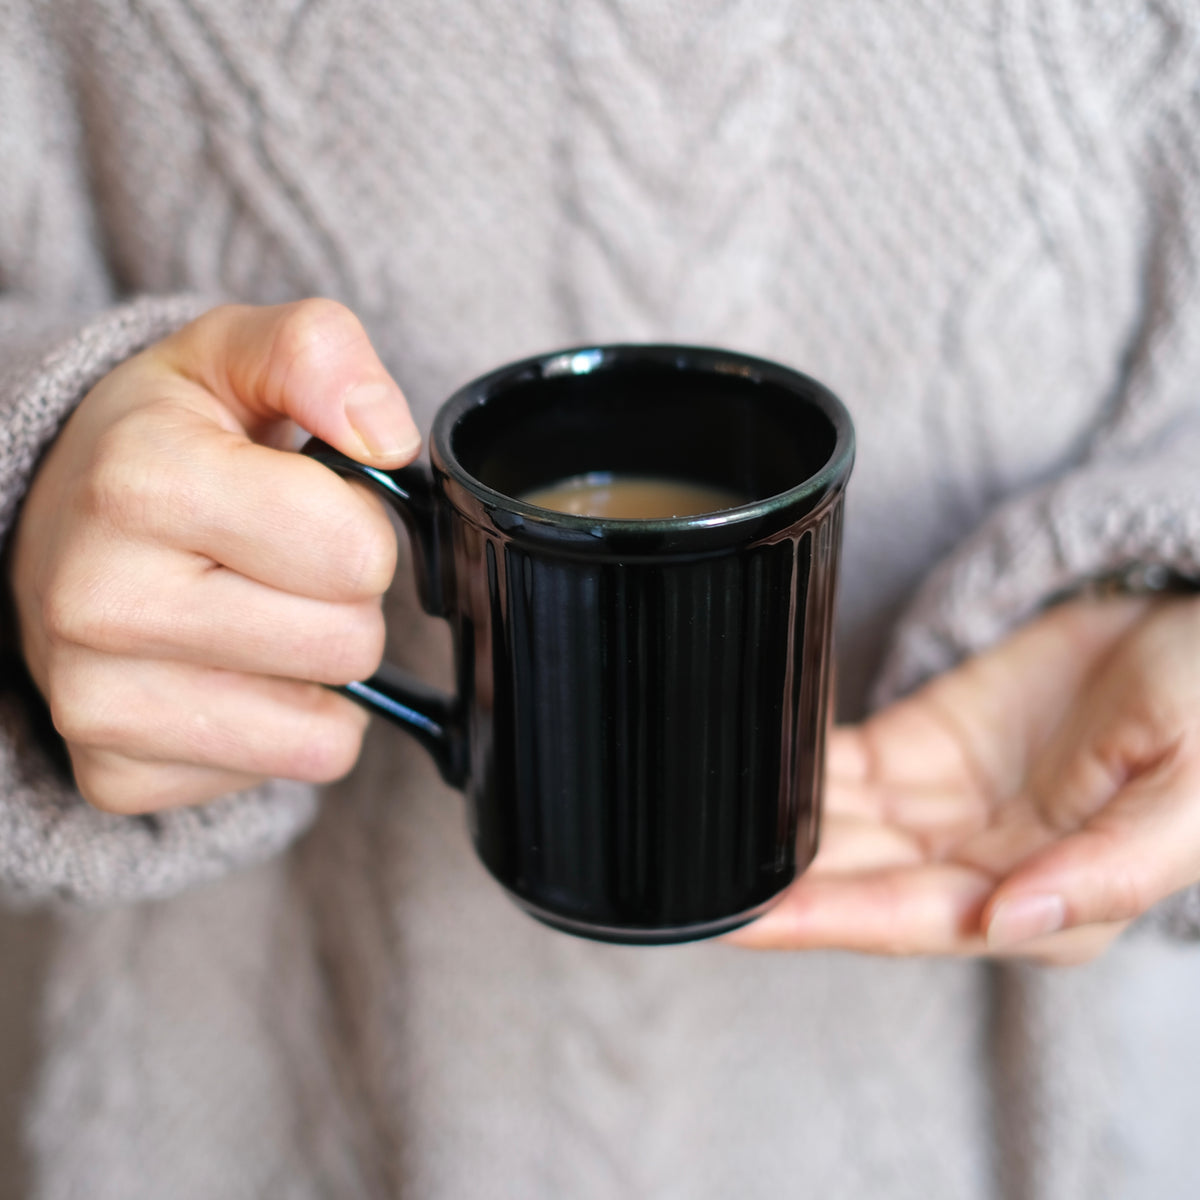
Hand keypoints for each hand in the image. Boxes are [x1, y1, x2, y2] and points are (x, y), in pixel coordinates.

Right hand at [7, 300, 418, 812]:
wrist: (53, 526)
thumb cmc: (161, 443)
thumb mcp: (234, 357)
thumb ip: (318, 354)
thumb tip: (388, 435)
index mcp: (142, 483)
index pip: (356, 551)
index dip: (360, 525)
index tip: (305, 504)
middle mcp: (101, 601)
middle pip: (350, 644)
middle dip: (343, 601)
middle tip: (281, 564)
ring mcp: (97, 702)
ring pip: (326, 730)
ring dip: (317, 671)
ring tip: (255, 613)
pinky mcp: (116, 774)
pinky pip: (283, 771)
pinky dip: (279, 728)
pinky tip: (226, 670)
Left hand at [729, 593, 1199, 963]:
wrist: (1197, 625)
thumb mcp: (1190, 800)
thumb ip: (1106, 870)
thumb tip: (1008, 924)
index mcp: (1044, 901)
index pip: (906, 921)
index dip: (821, 922)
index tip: (740, 920)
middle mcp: (980, 866)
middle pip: (851, 882)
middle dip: (772, 883)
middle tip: (683, 876)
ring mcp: (943, 805)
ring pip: (834, 828)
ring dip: (767, 830)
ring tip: (687, 824)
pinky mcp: (921, 747)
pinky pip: (842, 766)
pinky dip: (792, 767)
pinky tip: (741, 767)